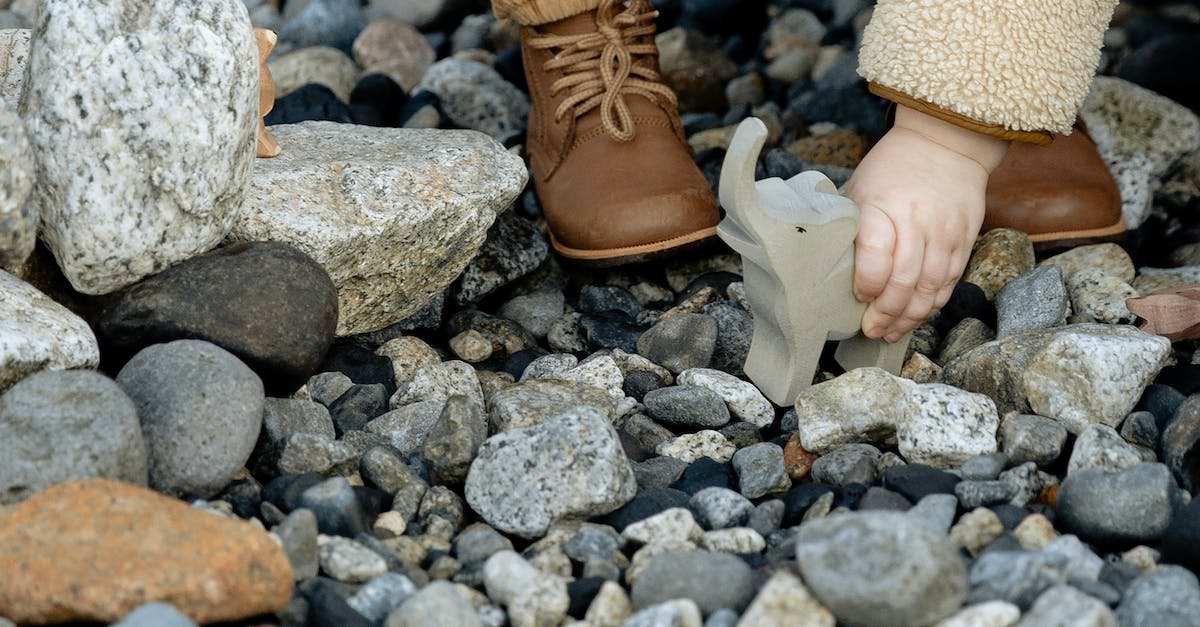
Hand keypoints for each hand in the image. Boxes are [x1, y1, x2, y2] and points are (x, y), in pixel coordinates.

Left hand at [844, 105, 1008, 342]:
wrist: (945, 144)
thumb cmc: (891, 170)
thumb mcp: (861, 189)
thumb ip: (853, 229)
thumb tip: (830, 272)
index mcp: (883, 206)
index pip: (876, 254)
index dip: (867, 283)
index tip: (858, 297)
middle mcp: (917, 221)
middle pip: (905, 280)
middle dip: (886, 313)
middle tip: (871, 329)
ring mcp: (945, 233)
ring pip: (930, 289)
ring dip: (910, 317)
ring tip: (891, 332)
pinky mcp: (964, 240)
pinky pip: (949, 283)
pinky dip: (932, 304)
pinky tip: (916, 316)